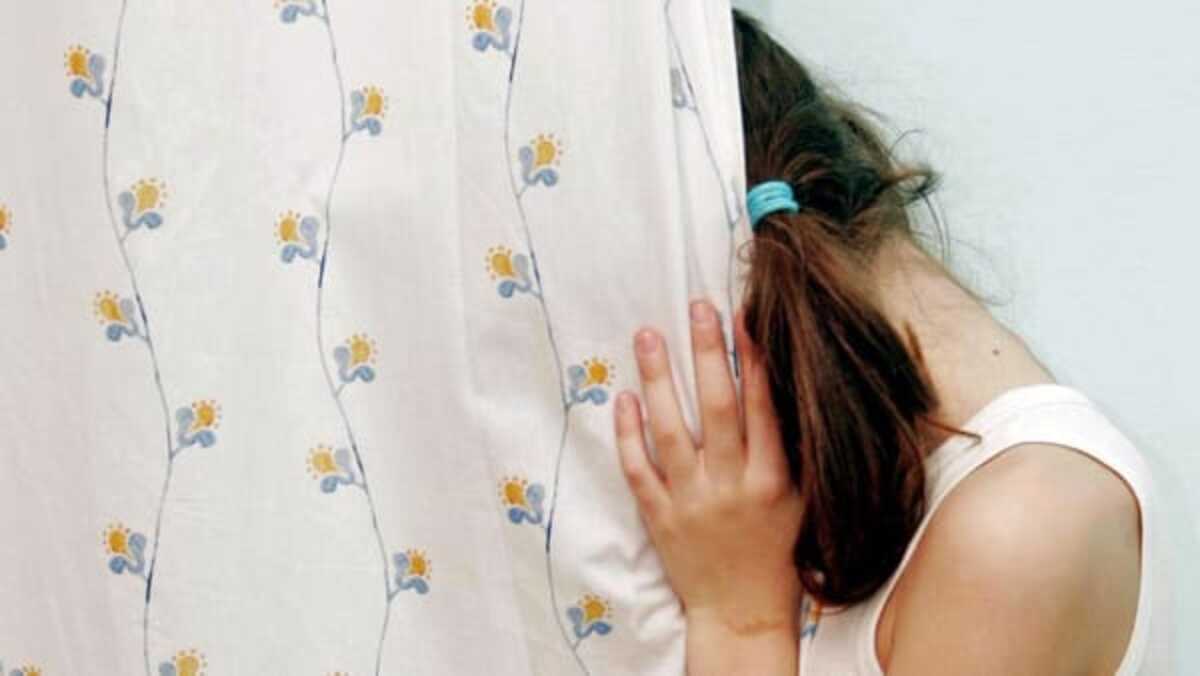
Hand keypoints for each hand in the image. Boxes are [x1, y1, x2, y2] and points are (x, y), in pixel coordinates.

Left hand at [614, 300, 803, 637]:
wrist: (742, 612)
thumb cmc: (777, 551)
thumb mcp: (802, 501)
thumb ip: (791, 450)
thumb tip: (774, 385)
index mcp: (773, 480)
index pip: (762, 407)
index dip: (752, 358)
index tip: (742, 317)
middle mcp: (732, 487)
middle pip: (717, 408)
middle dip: (706, 353)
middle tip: (696, 307)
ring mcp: (692, 502)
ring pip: (671, 431)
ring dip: (659, 380)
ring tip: (648, 336)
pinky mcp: (660, 518)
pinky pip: (639, 470)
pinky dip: (628, 434)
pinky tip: (623, 398)